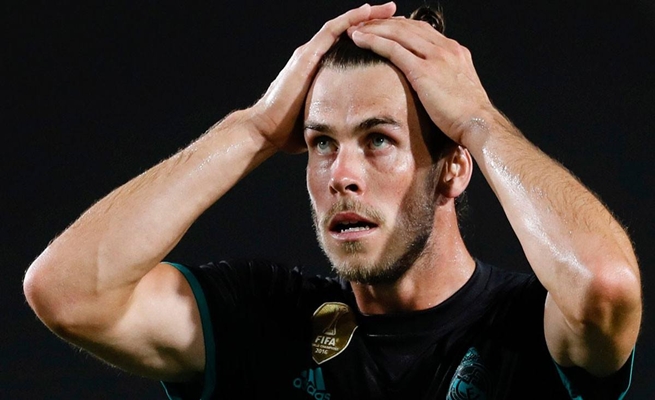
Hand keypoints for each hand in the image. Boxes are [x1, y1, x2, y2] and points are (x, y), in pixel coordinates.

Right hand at [250, 2, 396, 152]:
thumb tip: (355, 130)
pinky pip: (332, 31)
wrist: (267, 131)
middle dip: (375, 22)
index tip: (395, 35)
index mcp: (319, 69)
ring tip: (389, 8)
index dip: (373, 39)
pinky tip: (366, 12)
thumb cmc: (290, 131)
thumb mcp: (322, 119)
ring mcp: (309, 53)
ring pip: (343, 26)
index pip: (350, 47)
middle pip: (349, 32)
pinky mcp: (306, 55)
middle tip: (397, 13)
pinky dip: (350, 20)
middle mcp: (314, 55)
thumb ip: (337, 116)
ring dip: (367, 15)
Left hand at [348, 17, 494, 144]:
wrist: (478, 124)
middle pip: (408, 26)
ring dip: (373, 28)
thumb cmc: (468, 117)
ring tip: (354, 28)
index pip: (422, 30)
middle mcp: (446, 48)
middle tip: (362, 23)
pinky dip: (374, 41)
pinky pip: (393, 49)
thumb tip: (433, 88)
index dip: (399, 26)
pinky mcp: (424, 70)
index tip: (383, 28)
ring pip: (398, 32)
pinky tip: (359, 39)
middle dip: (382, 22)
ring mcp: (436, 57)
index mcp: (454, 51)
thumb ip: (445, 81)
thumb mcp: (458, 91)